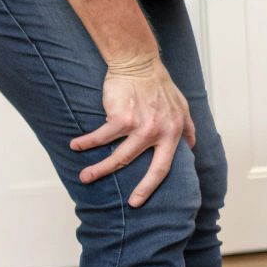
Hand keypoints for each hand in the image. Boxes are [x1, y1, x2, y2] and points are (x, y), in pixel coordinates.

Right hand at [70, 53, 195, 207]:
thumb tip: (191, 146)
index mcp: (173, 132)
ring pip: (119, 157)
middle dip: (140, 189)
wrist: (138, 63)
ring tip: (85, 176)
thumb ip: (186, 126)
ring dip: (99, 169)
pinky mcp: (121, 118)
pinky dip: (86, 142)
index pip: (166, 166)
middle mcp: (159, 132)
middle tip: (131, 204)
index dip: (154, 184)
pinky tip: (75, 146)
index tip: (142, 198)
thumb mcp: (181, 105)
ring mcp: (141, 126)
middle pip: (148, 169)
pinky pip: (101, 136)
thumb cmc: (158, 84)